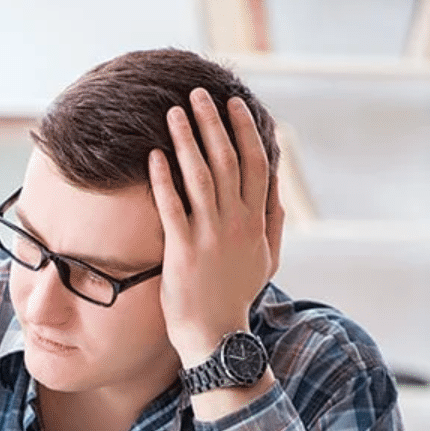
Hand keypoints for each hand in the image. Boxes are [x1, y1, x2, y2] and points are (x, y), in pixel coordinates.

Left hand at [149, 88, 284, 367]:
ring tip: (173, 113)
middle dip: (213, 124)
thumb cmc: (236, 296)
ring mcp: (210, 236)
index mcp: (256, 221)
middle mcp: (237, 223)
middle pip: (228, 161)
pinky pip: (173, 208)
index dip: (246, 131)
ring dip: (187, 141)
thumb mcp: (266, 258)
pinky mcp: (183, 251)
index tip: (235, 104)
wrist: (217, 336)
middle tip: (199, 94)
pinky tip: (155, 156)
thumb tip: (275, 186)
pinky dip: (164, 180)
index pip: (256, 164)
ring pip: (201, 177)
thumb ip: (271, 220)